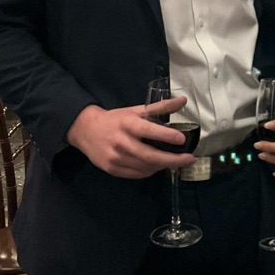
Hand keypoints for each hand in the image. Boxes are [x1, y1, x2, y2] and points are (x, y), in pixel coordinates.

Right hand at [66, 102, 194, 178]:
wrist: (85, 130)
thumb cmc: (116, 119)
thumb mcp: (136, 110)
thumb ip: (160, 107)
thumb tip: (183, 100)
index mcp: (127, 124)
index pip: (148, 130)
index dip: (166, 135)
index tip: (182, 139)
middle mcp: (120, 142)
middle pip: (149, 156)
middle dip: (172, 160)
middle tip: (189, 159)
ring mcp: (115, 158)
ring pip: (145, 167)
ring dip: (163, 166)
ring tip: (175, 162)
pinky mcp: (112, 169)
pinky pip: (137, 174)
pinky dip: (150, 171)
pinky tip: (157, 166)